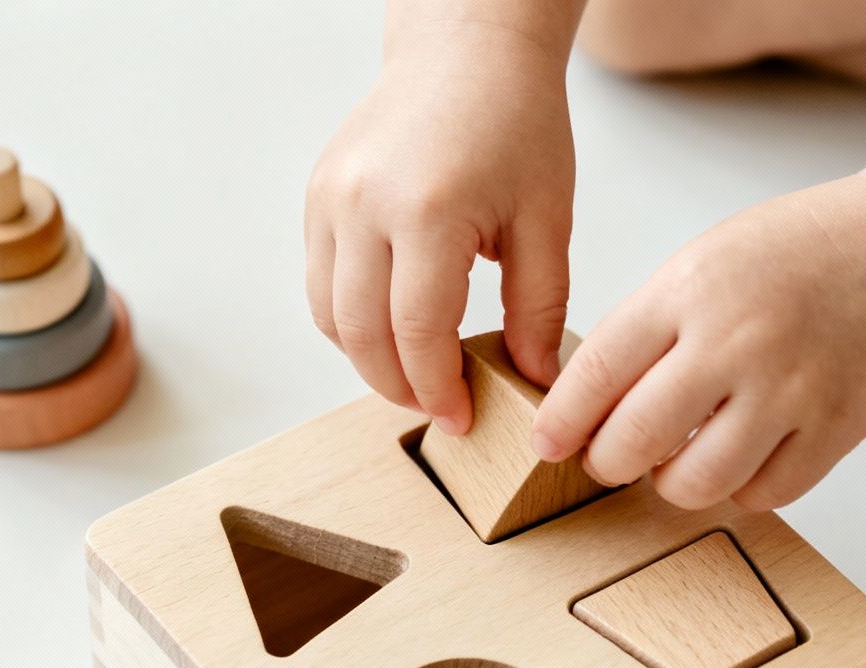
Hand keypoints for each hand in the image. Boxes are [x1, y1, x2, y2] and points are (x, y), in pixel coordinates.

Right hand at [305, 26, 574, 434]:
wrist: (466, 52)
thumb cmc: (514, 121)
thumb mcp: (546, 217)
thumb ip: (539, 306)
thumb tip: (535, 379)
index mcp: (428, 210)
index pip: (418, 332)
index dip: (437, 388)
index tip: (462, 417)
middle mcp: (364, 203)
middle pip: (363, 334)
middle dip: (399, 385)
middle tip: (439, 407)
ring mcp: (331, 198)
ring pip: (330, 315)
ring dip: (368, 359)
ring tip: (416, 374)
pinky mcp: (319, 195)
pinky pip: (320, 282)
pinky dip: (350, 319)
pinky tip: (393, 329)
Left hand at [531, 176, 865, 509]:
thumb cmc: (798, 253)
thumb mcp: (705, 261)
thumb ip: (649, 327)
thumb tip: (589, 403)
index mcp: (691, 291)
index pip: (599, 371)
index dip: (563, 420)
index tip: (547, 444)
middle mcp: (737, 341)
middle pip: (636, 439)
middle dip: (607, 462)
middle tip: (609, 460)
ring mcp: (791, 388)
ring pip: (696, 482)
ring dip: (671, 485)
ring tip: (675, 464)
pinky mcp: (836, 426)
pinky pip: (763, 493)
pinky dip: (738, 489)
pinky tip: (737, 460)